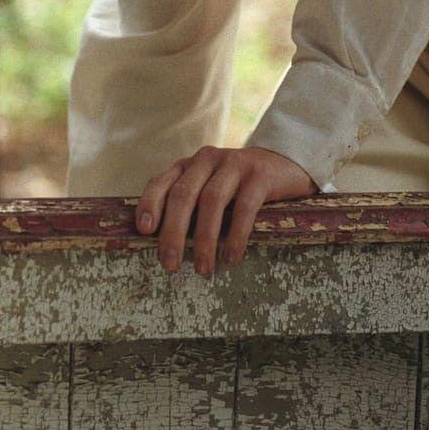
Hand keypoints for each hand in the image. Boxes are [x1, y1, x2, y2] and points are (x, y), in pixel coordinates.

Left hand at [134, 145, 316, 275]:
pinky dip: (235, 235)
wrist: (285, 164)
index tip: (144, 231)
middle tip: (171, 265)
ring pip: (211, 200)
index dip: (149, 204)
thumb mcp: (209, 189)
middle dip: (174, 232)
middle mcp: (208, 159)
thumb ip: (189, 206)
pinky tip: (232, 258)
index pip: (162, 181)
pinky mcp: (260, 175)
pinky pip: (244, 207)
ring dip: (205, 239)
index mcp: (189, 165)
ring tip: (204, 269)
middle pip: (183, 194)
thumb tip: (164, 246)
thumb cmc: (238, 187)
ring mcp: (235, 164)